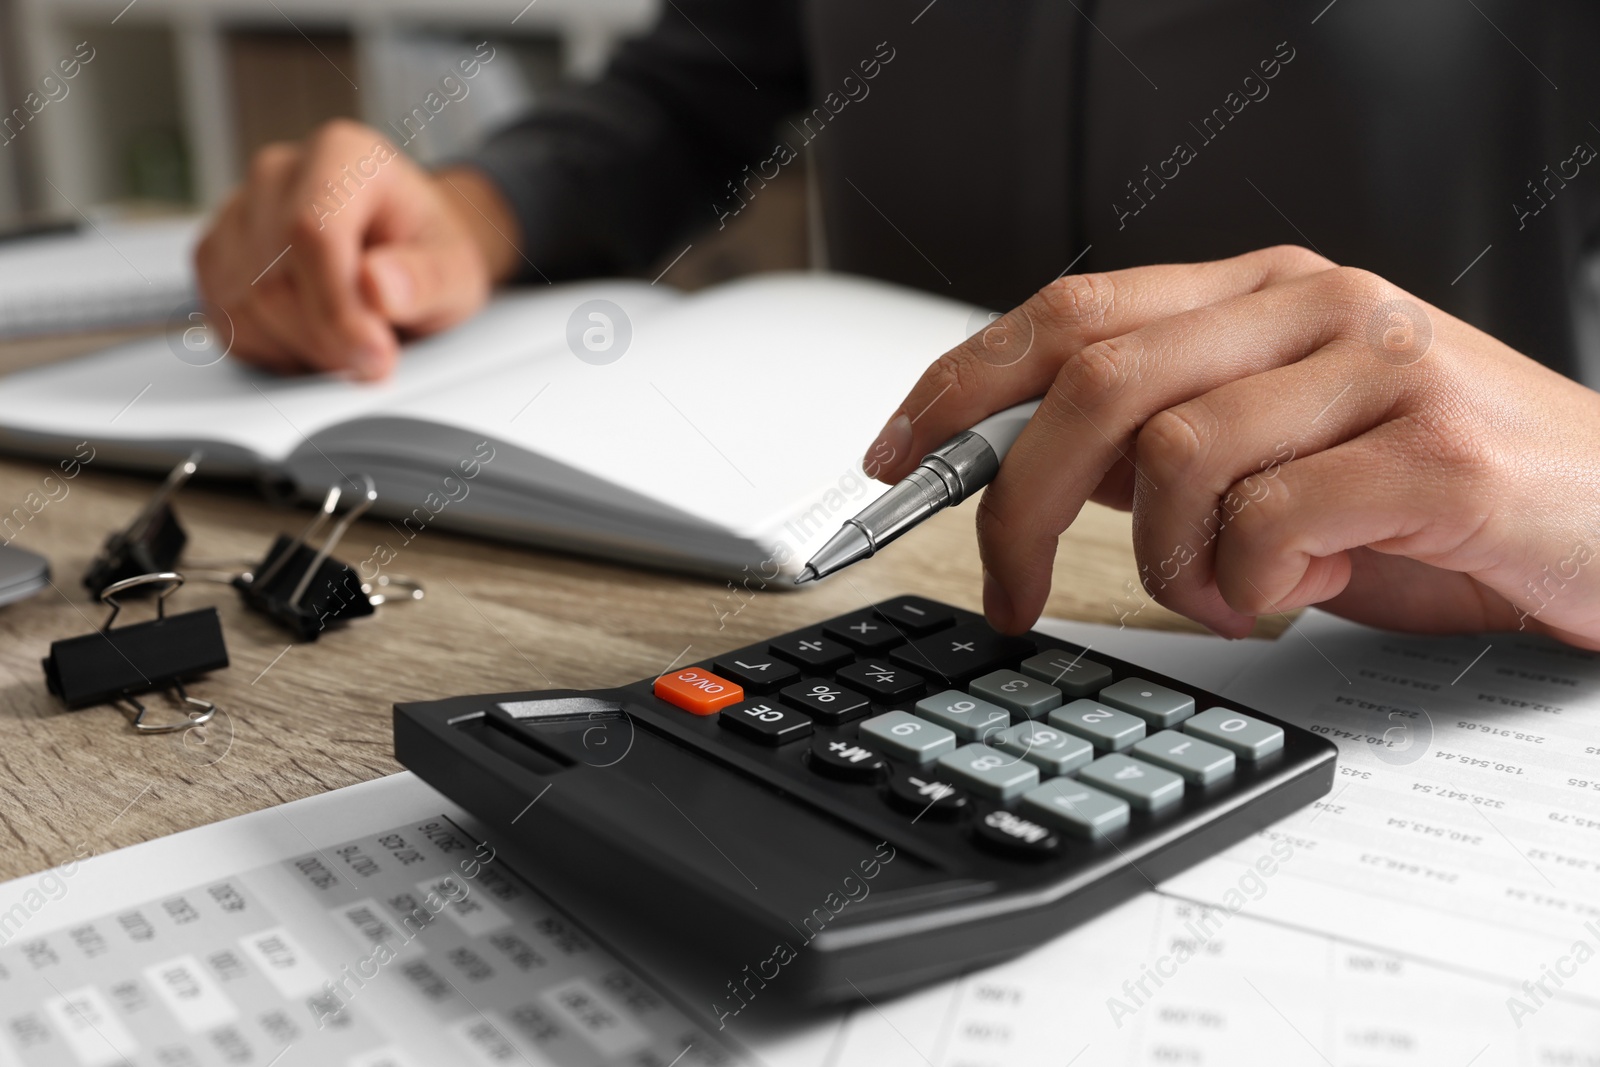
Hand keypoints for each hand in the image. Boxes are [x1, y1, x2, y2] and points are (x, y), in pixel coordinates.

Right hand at [195, 120, 521, 378]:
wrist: (406, 249)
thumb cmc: (429, 250)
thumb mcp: (456, 268)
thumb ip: (425, 279)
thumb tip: (378, 288)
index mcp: (342, 156)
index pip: (312, 231)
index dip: (339, 307)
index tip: (376, 357)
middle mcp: (279, 175)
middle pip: (274, 279)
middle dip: (328, 340)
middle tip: (377, 360)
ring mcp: (239, 214)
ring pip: (243, 308)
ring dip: (303, 349)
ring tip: (353, 339)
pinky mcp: (216, 257)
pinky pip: (227, 323)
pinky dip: (274, 351)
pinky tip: (317, 337)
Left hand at [867, 246, 1599, 648]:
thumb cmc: (1440, 489)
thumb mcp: (1281, 450)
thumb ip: (1169, 435)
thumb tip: (1042, 454)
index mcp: (1266, 293)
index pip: (1072, 310)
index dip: (963, 380)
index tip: (898, 451)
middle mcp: (1317, 308)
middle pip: (1097, 380)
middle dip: (1015, 501)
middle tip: (1005, 587)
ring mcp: (1384, 370)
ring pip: (1176, 459)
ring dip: (1167, 561)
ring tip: (1229, 588)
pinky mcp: (1438, 457)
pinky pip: (1270, 522)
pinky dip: (1250, 582)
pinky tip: (1298, 584)